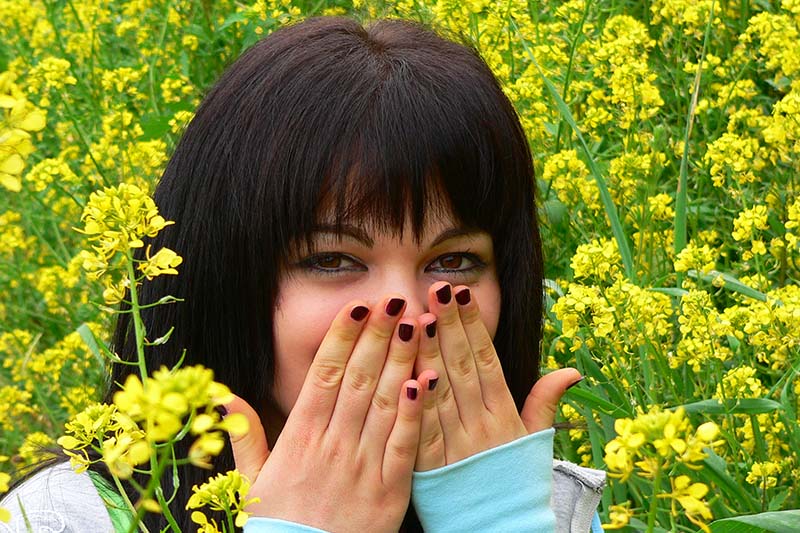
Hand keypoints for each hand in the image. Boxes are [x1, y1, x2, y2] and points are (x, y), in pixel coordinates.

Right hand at [226, 296, 435, 531]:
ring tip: (414, 324)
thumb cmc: (278, 525)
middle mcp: (332, 445)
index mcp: (299, 438)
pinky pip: (406, 442)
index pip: (324, 376)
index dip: (342, 338)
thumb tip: (227, 396)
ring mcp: (363, 466)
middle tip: (391, 300)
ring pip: (385, 402)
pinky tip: (427, 379)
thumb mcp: (251, 481)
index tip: (356, 308)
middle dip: (376, 336)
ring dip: (401, 360)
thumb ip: (244, 435)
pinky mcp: (390, 490)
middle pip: (358, 379)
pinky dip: (417, 410)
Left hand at [414, 281, 580, 469]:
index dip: (472, 325)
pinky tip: (407, 375)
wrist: (501, 530)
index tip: (459, 293)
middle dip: (449, 326)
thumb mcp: (534, 441)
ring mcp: (457, 447)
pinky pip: (422, 432)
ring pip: (441, 392)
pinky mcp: (432, 470)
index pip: (486, 360)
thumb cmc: (516, 481)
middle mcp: (482, 426)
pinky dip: (416, 404)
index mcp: (505, 415)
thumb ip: (545, 402)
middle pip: (462, 368)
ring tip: (418, 317)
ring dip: (429, 354)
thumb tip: (572, 370)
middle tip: (435, 289)